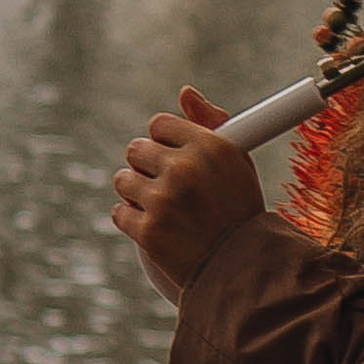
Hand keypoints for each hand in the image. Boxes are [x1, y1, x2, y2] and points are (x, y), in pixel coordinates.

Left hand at [111, 87, 262, 303]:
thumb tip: (185, 93)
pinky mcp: (148, 232)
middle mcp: (186, 169)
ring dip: (136, 193)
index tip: (173, 157)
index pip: (159, 124)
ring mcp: (164, 201)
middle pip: (136, 149)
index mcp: (210, 146)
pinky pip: (119, 212)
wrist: (243, 270)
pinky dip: (132, 220)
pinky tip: (156, 227)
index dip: (164, 141)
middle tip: (167, 185)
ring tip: (161, 208)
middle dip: (147, 166)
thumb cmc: (239, 210)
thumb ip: (212, 123)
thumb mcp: (237, 162)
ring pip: (123, 180)